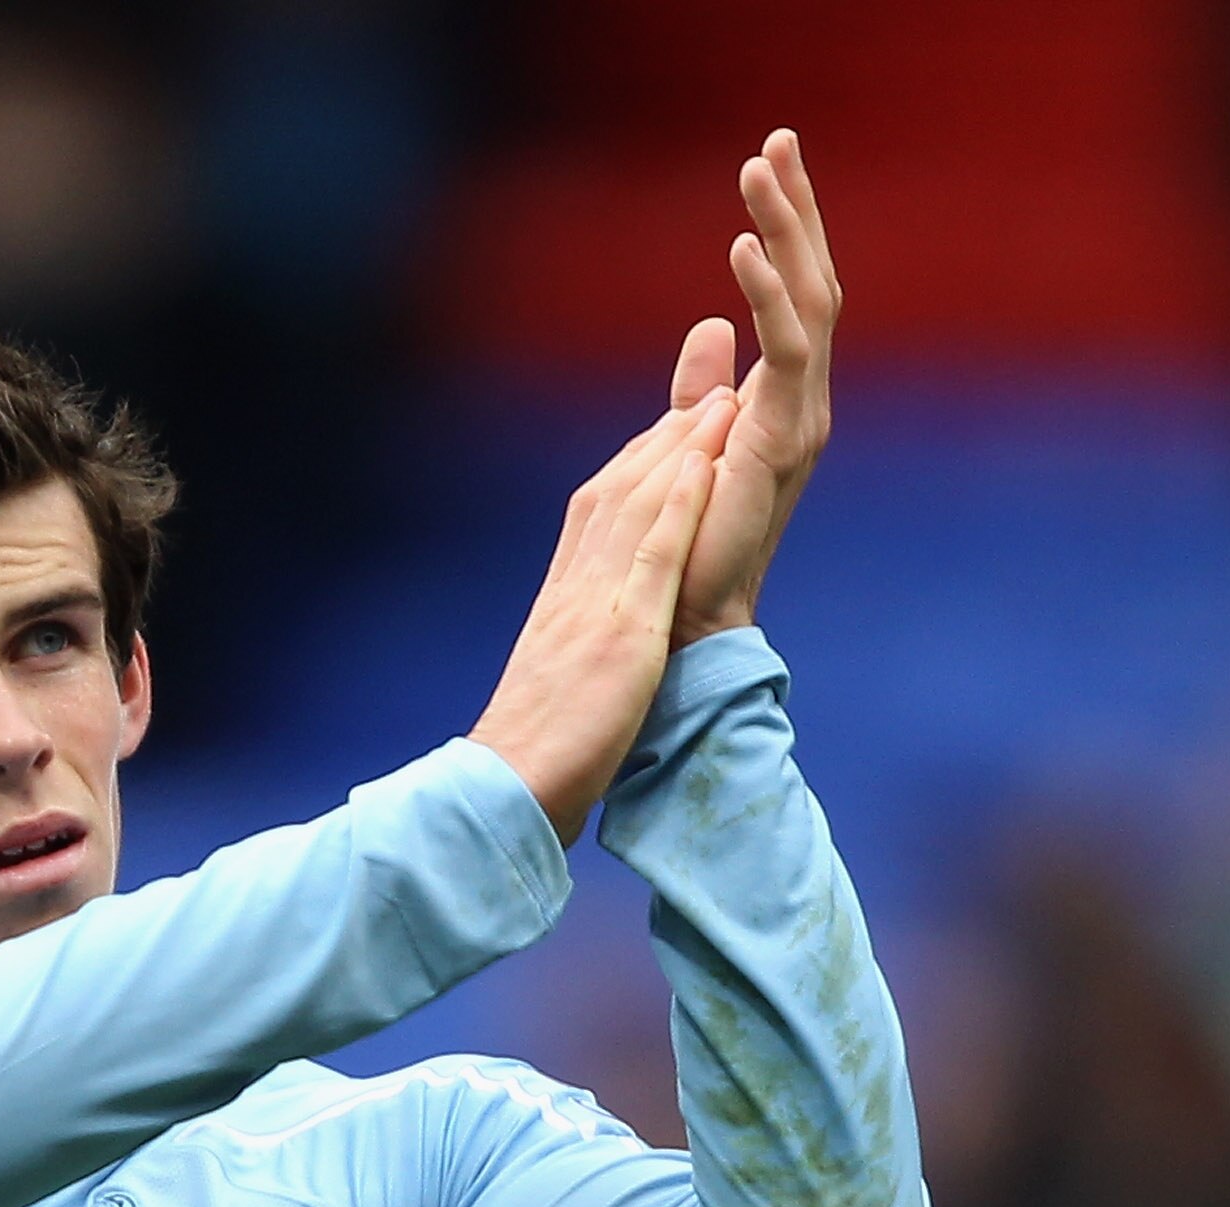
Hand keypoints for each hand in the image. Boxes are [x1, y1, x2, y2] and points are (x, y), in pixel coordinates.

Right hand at [468, 386, 736, 847]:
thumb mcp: (560, 693)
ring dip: (681, 447)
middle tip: (709, 392)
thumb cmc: (532, 761)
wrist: (507, 792)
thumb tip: (587, 657)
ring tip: (722, 400)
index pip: (601, 517)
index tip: (672, 432)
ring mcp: (596, 608)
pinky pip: (654, 555)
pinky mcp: (621, 635)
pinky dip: (679, 501)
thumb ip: (578, 658)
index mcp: (562, 604)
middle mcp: (575, 590)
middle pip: (621, 494)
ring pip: (639, 506)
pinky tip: (706, 460)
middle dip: (665, 438)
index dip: (639, 468)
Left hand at [665, 129, 837, 645]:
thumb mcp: (692, 442)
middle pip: (813, 281)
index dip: (786, 228)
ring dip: (785, 230)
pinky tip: (742, 247)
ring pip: (809, 301)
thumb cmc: (688, 544)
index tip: (770, 162)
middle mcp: (805, 403)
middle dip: (796, 207)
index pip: (795, 294)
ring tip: (760, 167)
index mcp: (784, 400)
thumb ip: (704, 389)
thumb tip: (708, 330)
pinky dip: (768, 294)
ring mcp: (801, 421)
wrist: (689, 618)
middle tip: (777, 136)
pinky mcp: (783, 440)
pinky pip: (787, 349)